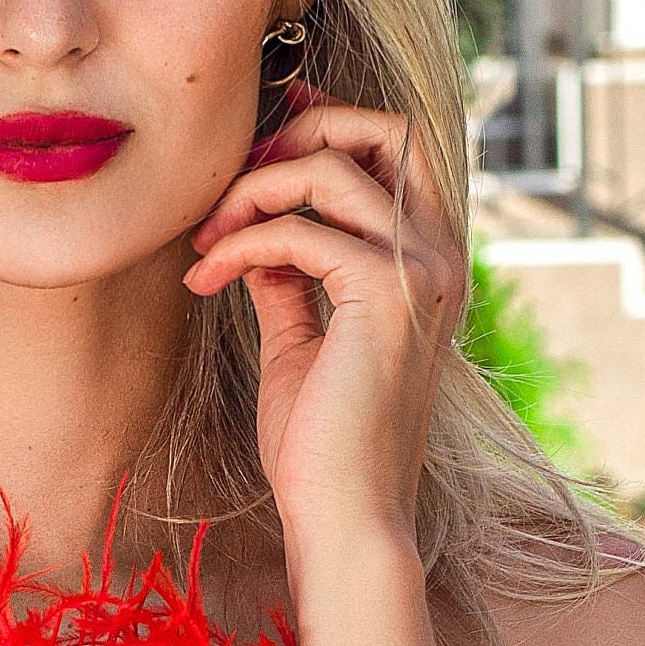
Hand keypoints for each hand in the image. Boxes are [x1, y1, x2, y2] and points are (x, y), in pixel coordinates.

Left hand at [183, 96, 465, 554]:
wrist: (344, 519)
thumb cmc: (322, 450)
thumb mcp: (301, 345)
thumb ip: (291, 282)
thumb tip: (260, 236)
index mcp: (428, 263)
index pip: (394, 149)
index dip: (328, 126)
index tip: (259, 146)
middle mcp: (439, 255)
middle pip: (384, 128)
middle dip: (301, 130)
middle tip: (233, 180)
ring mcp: (421, 271)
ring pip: (330, 168)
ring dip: (251, 191)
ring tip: (205, 240)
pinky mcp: (386, 294)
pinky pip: (299, 230)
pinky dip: (241, 244)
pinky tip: (205, 278)